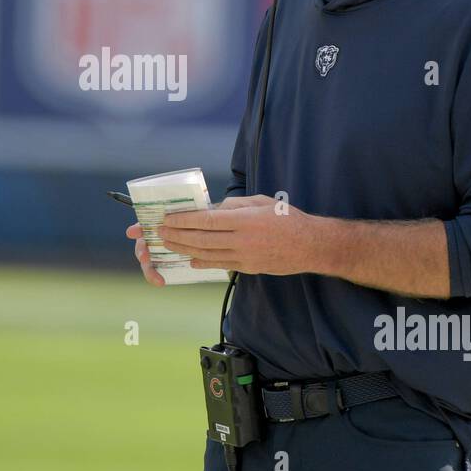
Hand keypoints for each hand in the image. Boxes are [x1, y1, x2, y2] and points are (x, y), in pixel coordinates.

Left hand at [156, 194, 314, 275]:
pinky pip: (220, 265)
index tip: (168, 218)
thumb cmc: (287, 219)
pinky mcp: (248, 268)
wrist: (310, 246)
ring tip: (168, 244)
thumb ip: (235, 204)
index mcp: (245, 219)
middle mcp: (243, 240)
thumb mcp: (261, 202)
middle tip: (160, 232)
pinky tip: (190, 259)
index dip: (184, 220)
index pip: (207, 220)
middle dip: (177, 235)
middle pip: (202, 239)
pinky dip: (203, 262)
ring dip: (185, 249)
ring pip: (207, 254)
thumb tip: (212, 208)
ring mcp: (245, 257)